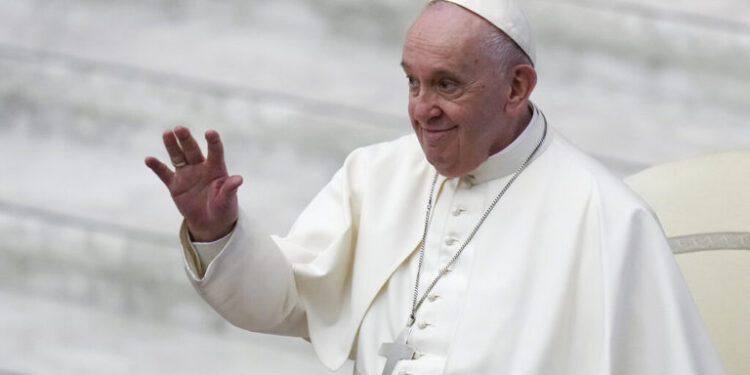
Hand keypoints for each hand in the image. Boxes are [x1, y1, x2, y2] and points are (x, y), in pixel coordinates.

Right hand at [145, 126, 242, 241]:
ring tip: (167, 133)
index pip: (215, 151)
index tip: (210, 133)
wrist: (211, 222)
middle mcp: (200, 167)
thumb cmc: (224, 208)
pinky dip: (157, 167)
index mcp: (216, 168)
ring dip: (172, 146)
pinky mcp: (175, 185)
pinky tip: (149, 159)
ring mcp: (186, 174)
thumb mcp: (228, 200)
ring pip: (178, 156)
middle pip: (192, 150)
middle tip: (180, 129)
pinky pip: (164, 174)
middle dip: (186, 139)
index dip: (213, 142)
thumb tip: (239, 179)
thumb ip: (230, 189)